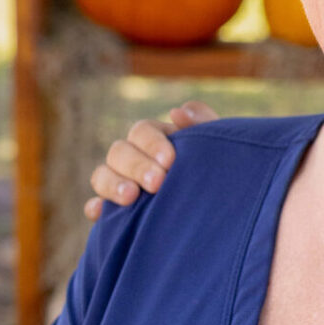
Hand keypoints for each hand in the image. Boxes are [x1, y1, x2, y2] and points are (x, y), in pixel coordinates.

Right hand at [84, 99, 213, 221]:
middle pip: (119, 151)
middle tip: (157, 183)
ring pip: (101, 174)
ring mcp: (122, 183)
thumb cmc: (223, 171)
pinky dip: (96, 207)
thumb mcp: (220, 146)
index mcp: (158, 137)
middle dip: (136, 166)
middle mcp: (135, 157)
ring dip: (112, 183)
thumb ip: (204, 125)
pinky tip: (99, 213)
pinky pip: (96, 206)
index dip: (152, 144)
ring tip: (130, 198)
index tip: (170, 161)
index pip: (143, 131)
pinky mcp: (115, 211)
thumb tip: (177, 112)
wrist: (227, 210)